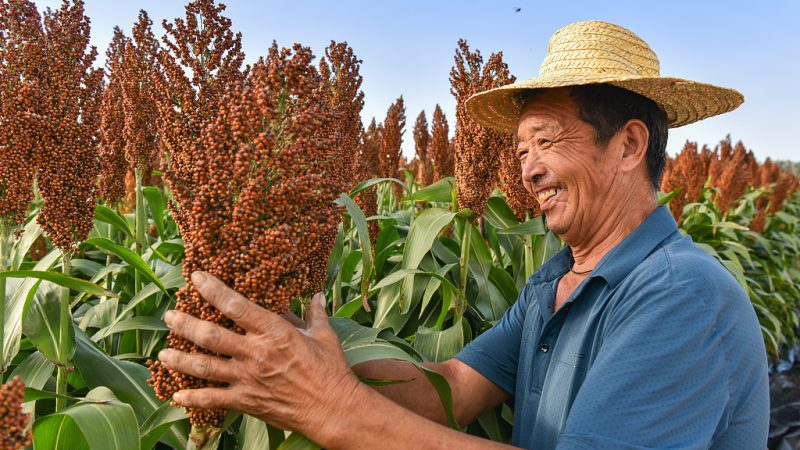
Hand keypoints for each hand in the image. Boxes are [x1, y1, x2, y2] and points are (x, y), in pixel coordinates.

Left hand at [158, 271, 360, 438]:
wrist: (332, 409)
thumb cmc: (331, 371)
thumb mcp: (324, 336)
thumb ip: (314, 314)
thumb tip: (315, 295)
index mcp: (274, 332)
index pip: (236, 305)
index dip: (213, 289)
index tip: (196, 278)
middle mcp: (255, 353)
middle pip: (210, 335)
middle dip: (185, 324)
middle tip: (170, 316)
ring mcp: (247, 379)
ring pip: (204, 366)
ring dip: (180, 358)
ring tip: (163, 352)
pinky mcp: (246, 401)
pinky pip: (212, 399)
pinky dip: (192, 398)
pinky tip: (176, 395)